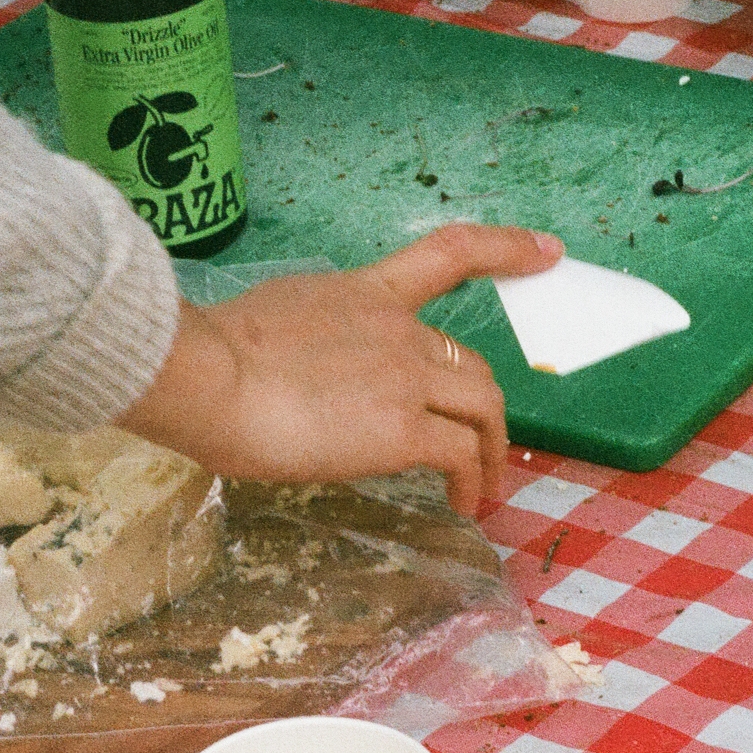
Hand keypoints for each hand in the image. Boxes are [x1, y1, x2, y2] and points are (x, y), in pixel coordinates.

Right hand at [118, 224, 562, 513]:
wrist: (205, 376)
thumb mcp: (271, 319)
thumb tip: (300, 367)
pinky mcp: (403, 429)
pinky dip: (471, 482)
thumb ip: (309, 335)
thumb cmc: (209, 355)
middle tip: (477, 447)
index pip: (451, 253)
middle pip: (471, 364)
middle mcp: (397, 329)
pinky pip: (461, 456)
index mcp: (363, 292)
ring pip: (482, 408)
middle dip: (482, 408)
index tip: (547, 250)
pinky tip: (462, 504)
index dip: (507, 249)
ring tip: (480, 488)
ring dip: (490, 451)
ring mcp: (405, 377)